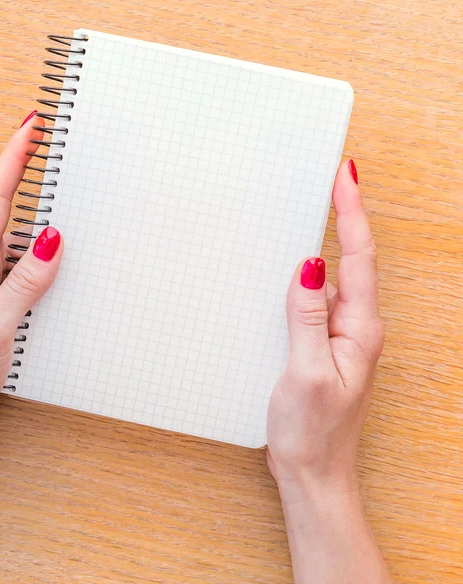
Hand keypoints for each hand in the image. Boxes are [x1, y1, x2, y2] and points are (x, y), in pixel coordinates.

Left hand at [0, 111, 63, 444]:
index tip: (30, 128)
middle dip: (25, 169)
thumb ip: (25, 281)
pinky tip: (57, 253)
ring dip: (37, 210)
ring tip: (61, 188)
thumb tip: (53, 239)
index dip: (13, 158)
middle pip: (6, 206)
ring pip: (17, 236)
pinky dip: (42, 251)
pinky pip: (23, 265)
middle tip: (48, 142)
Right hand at [266, 160, 383, 500]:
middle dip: (344, 216)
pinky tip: (290, 273)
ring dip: (323, 246)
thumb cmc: (313, 431)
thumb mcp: (306, 372)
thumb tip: (309, 267)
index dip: (352, 214)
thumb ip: (307, 318)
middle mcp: (354, 327)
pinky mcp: (320, 344)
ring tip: (314, 212)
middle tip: (333, 180)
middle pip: (352, 260)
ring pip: (331, 280)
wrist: (312, 471)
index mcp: (359, 330)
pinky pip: (314, 301)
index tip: (345, 177)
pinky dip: (304, 279)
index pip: (359, 259)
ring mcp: (337, 336)